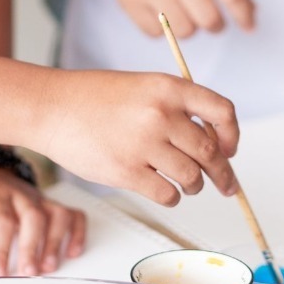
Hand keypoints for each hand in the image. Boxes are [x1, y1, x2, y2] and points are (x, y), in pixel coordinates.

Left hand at [0, 163, 85, 275]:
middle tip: (28, 273)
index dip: (1, 247)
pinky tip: (74, 252)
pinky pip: (73, 214)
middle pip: (34, 217)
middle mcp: (20, 195)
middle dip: (33, 246)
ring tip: (49, 267)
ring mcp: (39, 199)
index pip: (2, 220)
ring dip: (56, 241)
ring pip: (57, 215)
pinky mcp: (50, 204)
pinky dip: (78, 231)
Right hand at [35, 70, 239, 205]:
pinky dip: (172, 197)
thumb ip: (177, 107)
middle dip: (223, 173)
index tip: (230, 149)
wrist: (52, 107)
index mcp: (169, 88)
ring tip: (188, 184)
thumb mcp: (144, 86)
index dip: (232, 135)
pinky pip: (167, 194)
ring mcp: (143, 144)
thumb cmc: (96, 98)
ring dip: (194, 186)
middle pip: (210, 152)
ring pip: (191, 177)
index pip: (222, 111)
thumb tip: (212, 144)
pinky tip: (165, 190)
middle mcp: (161, 114)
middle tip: (226, 185)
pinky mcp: (126, 171)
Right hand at [92, 0, 255, 37]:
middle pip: (209, 19)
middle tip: (211, 18)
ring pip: (185, 31)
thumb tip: (250, 10)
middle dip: (215, 24)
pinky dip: (163, 29)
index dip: (244, 13)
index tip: (249, 25)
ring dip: (189, 27)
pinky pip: (157, 34)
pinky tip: (161, 11)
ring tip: (183, 11)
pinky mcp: (129, 2)